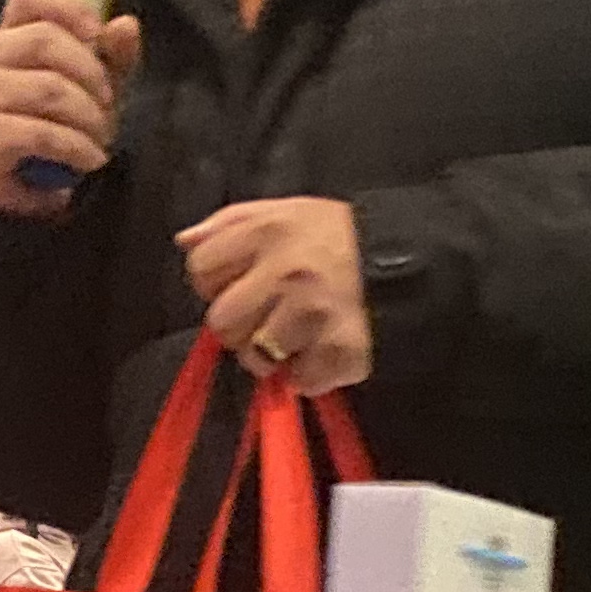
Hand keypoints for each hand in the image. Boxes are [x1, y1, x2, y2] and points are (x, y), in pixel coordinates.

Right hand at [0, 0, 144, 215]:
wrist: (32, 184)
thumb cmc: (62, 123)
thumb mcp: (99, 85)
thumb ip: (114, 54)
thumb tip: (125, 25)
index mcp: (14, 33)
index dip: (68, 6)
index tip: (97, 35)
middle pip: (44, 39)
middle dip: (91, 74)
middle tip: (108, 104)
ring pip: (47, 88)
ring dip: (88, 117)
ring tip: (101, 137)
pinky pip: (39, 133)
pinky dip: (75, 147)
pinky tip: (89, 158)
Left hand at [180, 196, 373, 392]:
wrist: (406, 258)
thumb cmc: (334, 236)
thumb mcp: (283, 211)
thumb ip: (230, 223)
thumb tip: (184, 241)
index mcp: (267, 232)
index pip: (201, 269)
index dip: (214, 282)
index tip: (238, 284)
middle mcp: (286, 272)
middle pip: (221, 321)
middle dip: (239, 325)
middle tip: (267, 315)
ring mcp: (313, 314)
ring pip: (256, 357)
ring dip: (271, 355)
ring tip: (294, 336)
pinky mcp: (339, 350)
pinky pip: (300, 381)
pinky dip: (308, 375)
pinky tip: (320, 351)